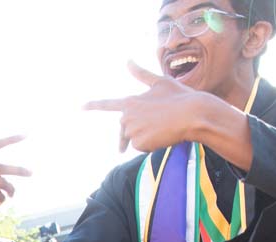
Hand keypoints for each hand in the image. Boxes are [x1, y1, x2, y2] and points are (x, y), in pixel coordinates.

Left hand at [85, 61, 205, 152]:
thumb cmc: (180, 97)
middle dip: (131, 133)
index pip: (107, 105)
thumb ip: (141, 74)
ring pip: (135, 139)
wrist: (193, 113)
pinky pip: (142, 147)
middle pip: (125, 129)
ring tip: (164, 127)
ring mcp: (132, 130)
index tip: (82, 107)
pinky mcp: (139, 143)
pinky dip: (152, 145)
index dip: (94, 105)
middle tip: (154, 128)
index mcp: (130, 101)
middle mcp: (127, 116)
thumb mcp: (161, 82)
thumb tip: (128, 60)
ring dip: (147, 136)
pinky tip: (163, 136)